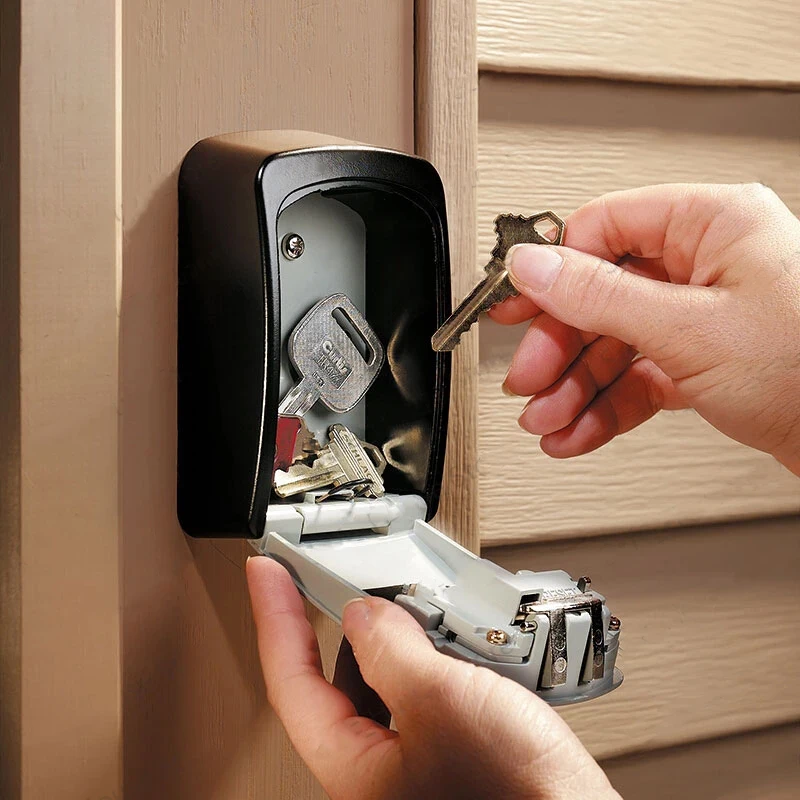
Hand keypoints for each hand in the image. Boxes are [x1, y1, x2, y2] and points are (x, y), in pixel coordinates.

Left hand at [247, 557, 619, 799]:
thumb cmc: (519, 796)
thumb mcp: (442, 699)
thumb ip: (391, 649)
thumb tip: (366, 615)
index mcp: (356, 771)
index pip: (292, 683)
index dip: (275, 618)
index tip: (267, 574)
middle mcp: (379, 775)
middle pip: (340, 682)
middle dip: (351, 628)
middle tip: (351, 584)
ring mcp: (418, 767)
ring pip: (387, 688)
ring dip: (401, 643)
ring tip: (419, 614)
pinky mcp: (454, 757)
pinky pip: (424, 697)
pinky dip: (432, 662)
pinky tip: (455, 646)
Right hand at [493, 183, 799, 474]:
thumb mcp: (691, 327)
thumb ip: (600, 295)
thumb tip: (534, 264)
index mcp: (711, 224)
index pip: (603, 229)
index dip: (552, 271)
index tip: (515, 305)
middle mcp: (707, 265)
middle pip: (602, 296)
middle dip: (560, 347)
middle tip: (529, 380)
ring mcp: (706, 317)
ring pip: (617, 344)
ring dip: (576, 388)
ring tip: (548, 421)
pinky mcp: (707, 363)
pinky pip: (640, 377)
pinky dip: (607, 407)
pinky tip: (578, 431)